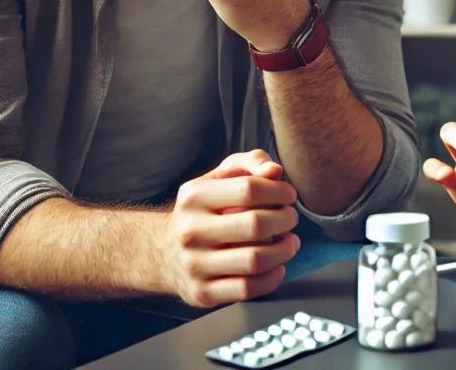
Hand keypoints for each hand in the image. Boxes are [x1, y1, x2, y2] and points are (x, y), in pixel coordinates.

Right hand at [162, 149, 301, 307]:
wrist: (164, 253)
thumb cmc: (203, 211)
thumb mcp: (218, 178)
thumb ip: (249, 163)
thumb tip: (274, 171)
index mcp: (194, 197)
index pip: (249, 189)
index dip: (279, 191)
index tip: (288, 196)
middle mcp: (190, 230)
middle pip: (256, 226)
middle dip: (286, 220)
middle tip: (290, 219)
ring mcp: (194, 264)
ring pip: (256, 260)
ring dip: (284, 250)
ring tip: (289, 243)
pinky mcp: (202, 292)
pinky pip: (248, 289)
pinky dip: (272, 278)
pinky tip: (277, 267)